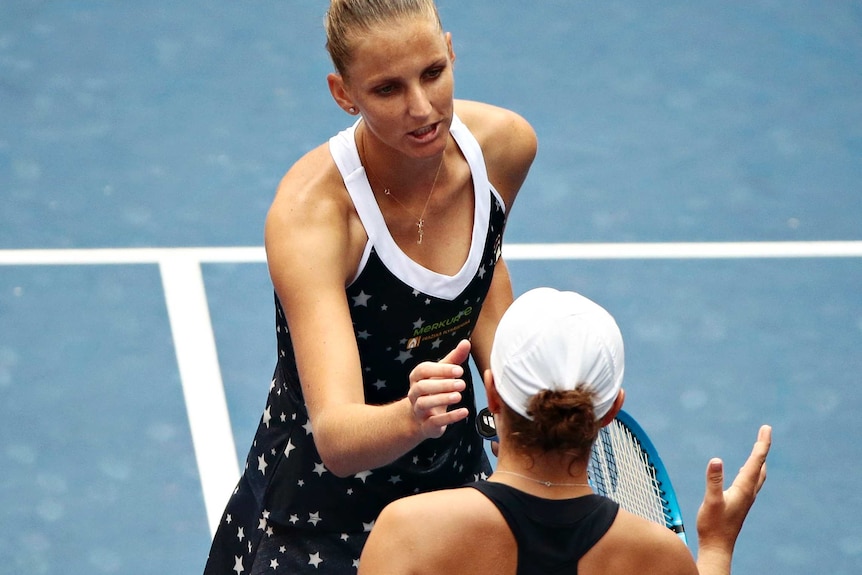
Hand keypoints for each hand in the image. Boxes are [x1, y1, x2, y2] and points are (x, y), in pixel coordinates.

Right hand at [406, 340, 471, 438]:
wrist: (420, 418)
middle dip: (442, 385)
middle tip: (462, 384)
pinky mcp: (426, 425)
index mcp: (417, 377)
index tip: (459, 370)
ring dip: (442, 399)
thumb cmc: (433, 390)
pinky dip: (450, 418)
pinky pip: (434, 422)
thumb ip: (454, 359)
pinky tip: (464, 412)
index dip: (440, 370)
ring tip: (459, 396)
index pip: (423, 370)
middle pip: (423, 387)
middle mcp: (414, 393)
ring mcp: (418, 410)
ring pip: (424, 404)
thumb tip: (466, 342)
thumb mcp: (442, 373)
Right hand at [696, 424, 771, 552]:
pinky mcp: (740, 503)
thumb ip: (713, 481)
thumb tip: (716, 460)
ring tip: (759, 449)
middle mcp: (748, 492)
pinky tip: (744, 473)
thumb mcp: (710, 501)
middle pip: (760, 466)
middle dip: (762, 449)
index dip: (762, 444)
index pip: (756, 461)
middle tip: (764, 432)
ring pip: (757, 475)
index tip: (767, 428)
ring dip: (759, 460)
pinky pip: (750, 482)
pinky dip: (751, 471)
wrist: (717, 547)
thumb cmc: (713, 526)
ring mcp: (745, 499)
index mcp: (743, 489)